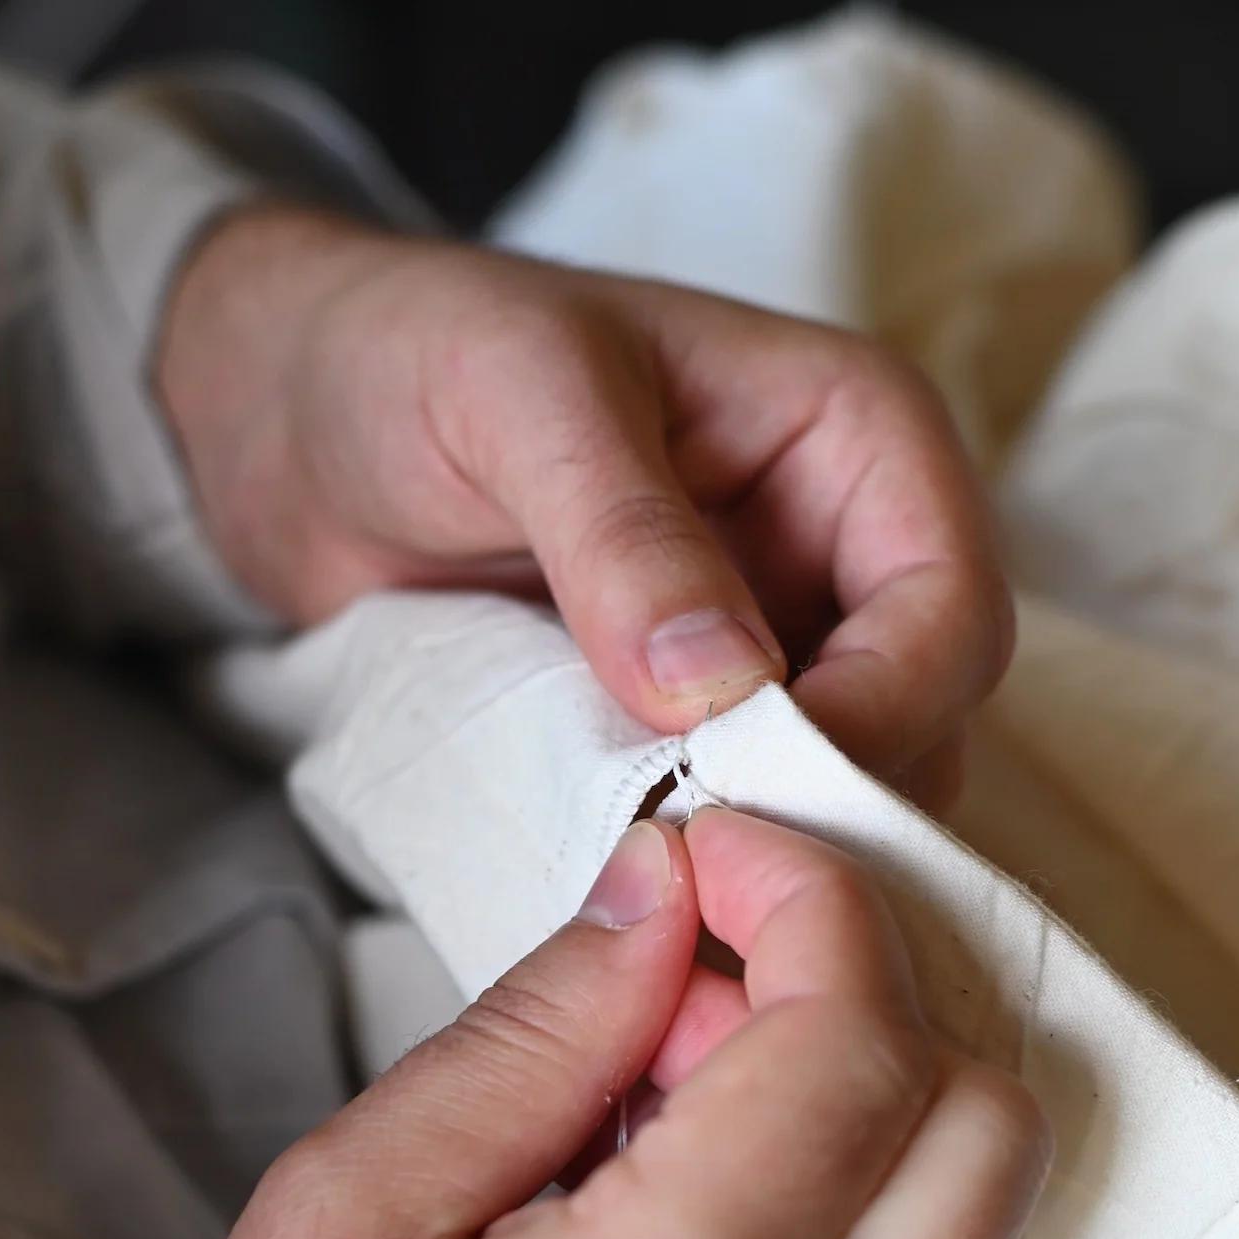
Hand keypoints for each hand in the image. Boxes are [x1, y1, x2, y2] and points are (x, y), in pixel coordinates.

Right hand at [0, 813, 1044, 1238]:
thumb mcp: (340, 1220)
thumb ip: (530, 1037)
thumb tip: (657, 901)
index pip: (857, 1043)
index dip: (809, 897)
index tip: (719, 849)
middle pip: (981, 1116)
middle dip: (870, 982)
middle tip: (699, 970)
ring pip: (973, 1206)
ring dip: (868, 1087)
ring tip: (671, 1089)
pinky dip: (850, 1191)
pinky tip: (687, 1193)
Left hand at [157, 209, 1011, 792]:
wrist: (289, 417)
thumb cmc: (410, 354)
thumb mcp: (513, 401)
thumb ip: (622, 532)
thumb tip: (725, 684)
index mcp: (856, 434)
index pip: (948, 611)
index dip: (879, 714)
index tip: (747, 787)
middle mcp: (846, 546)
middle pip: (925, 721)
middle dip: (828, 802)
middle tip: (693, 859)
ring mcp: (779, 644)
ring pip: (850, 792)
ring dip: (766, 843)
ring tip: (649, 875)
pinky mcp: (701, 724)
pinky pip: (751, 815)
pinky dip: (706, 860)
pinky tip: (629, 885)